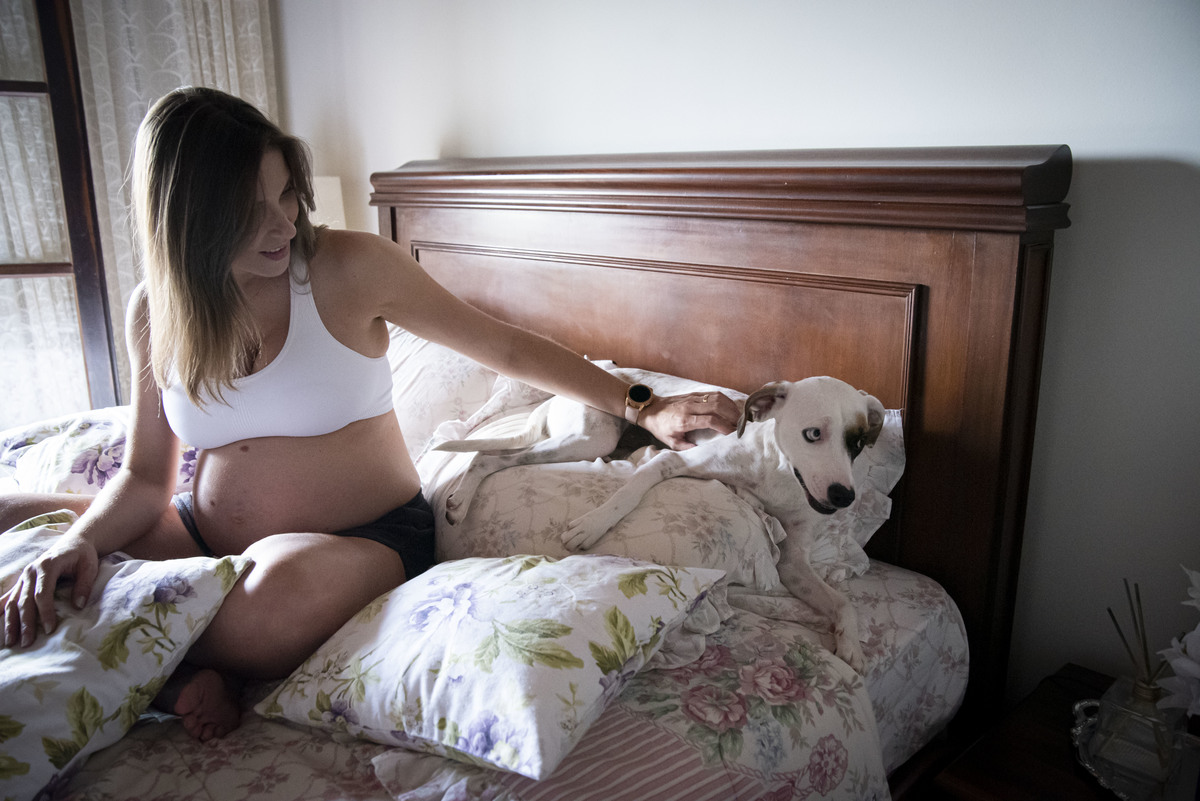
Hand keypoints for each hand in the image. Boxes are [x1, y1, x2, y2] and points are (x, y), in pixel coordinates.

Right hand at [2, 532, 98, 648]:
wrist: (73, 541)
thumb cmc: (82, 555)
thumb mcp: (89, 567)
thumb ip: (84, 585)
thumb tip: (79, 606)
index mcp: (47, 566)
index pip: (42, 594)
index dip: (45, 612)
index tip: (49, 629)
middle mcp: (31, 571)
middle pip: (24, 601)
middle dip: (25, 623)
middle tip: (27, 643)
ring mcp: (23, 576)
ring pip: (12, 601)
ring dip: (10, 622)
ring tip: (11, 642)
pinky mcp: (21, 581)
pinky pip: (7, 597)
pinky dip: (0, 609)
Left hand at [638, 391, 741, 449]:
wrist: (651, 409)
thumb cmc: (661, 427)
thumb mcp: (671, 442)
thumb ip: (687, 447)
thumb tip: (703, 452)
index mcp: (684, 420)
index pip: (709, 420)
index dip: (723, 426)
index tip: (732, 433)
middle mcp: (689, 407)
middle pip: (716, 407)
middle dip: (731, 416)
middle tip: (740, 425)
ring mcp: (692, 398)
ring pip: (717, 398)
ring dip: (730, 407)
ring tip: (738, 417)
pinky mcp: (694, 394)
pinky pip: (713, 394)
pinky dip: (725, 400)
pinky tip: (731, 408)